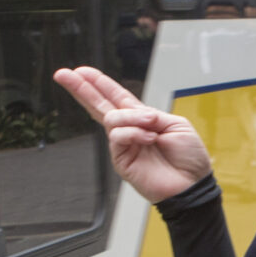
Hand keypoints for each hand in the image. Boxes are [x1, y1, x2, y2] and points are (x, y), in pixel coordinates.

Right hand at [52, 66, 211, 203]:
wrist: (192, 185)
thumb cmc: (189, 159)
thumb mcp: (175, 124)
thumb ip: (151, 113)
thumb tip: (134, 113)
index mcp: (143, 119)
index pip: (116, 97)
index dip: (99, 83)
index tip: (82, 71)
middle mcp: (130, 130)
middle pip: (100, 105)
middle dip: (81, 89)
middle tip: (63, 75)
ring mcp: (124, 145)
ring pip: (112, 119)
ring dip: (132, 118)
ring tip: (151, 126)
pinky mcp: (121, 160)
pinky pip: (118, 136)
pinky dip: (134, 133)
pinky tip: (148, 138)